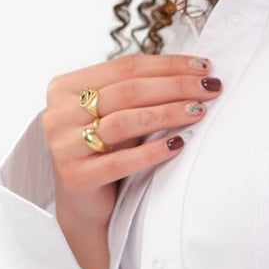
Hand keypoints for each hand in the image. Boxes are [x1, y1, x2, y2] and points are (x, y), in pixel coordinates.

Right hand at [42, 50, 224, 234]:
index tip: (203, 66)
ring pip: (124, 121)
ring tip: (199, 111)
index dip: (168, 64)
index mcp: (65, 88)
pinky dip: (153, 151)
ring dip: (168, 113)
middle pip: (127, 91)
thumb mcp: (115, 114)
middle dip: (175, 86)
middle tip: (210, 88)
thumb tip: (193, 71)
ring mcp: (64, 146)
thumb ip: (138, 91)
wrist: (84, 204)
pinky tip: (179, 144)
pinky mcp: (75, 177)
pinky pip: (120, 161)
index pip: (125, 67)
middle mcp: (58, 114)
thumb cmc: (106, 150)